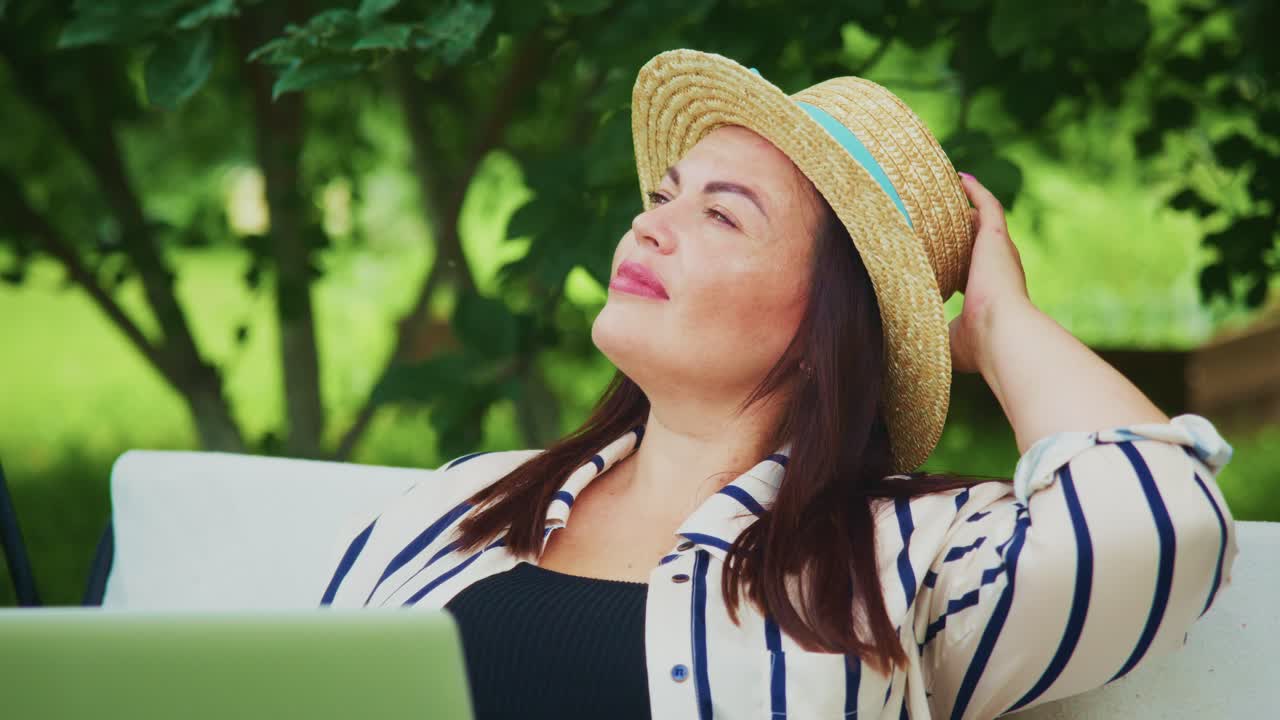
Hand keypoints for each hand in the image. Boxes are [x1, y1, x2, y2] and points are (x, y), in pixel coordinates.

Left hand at [948, 172, 1033, 373]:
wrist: (1002, 334)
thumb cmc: (977, 344)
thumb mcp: (949, 339)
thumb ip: (932, 332)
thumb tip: (906, 339)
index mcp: (989, 293)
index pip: (972, 271)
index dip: (957, 263)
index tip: (939, 259)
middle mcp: (998, 268)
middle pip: (977, 242)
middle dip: (960, 231)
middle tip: (936, 219)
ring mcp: (999, 251)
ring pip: (983, 220)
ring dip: (965, 207)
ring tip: (944, 192)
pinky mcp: (996, 237)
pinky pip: (988, 205)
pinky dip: (975, 191)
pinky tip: (959, 178)